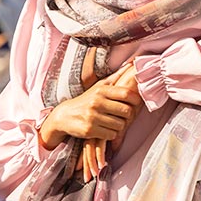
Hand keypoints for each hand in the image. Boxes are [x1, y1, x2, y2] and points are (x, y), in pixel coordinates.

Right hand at [80, 63, 141, 181]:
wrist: (64, 115)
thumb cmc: (86, 100)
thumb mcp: (99, 86)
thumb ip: (115, 77)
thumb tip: (131, 64)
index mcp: (101, 90)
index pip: (126, 94)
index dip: (135, 100)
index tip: (135, 104)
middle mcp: (97, 102)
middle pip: (126, 112)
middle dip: (127, 116)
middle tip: (122, 116)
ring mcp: (93, 116)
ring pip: (120, 125)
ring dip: (119, 126)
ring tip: (111, 123)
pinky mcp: (89, 130)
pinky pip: (111, 135)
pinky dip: (111, 134)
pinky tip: (104, 130)